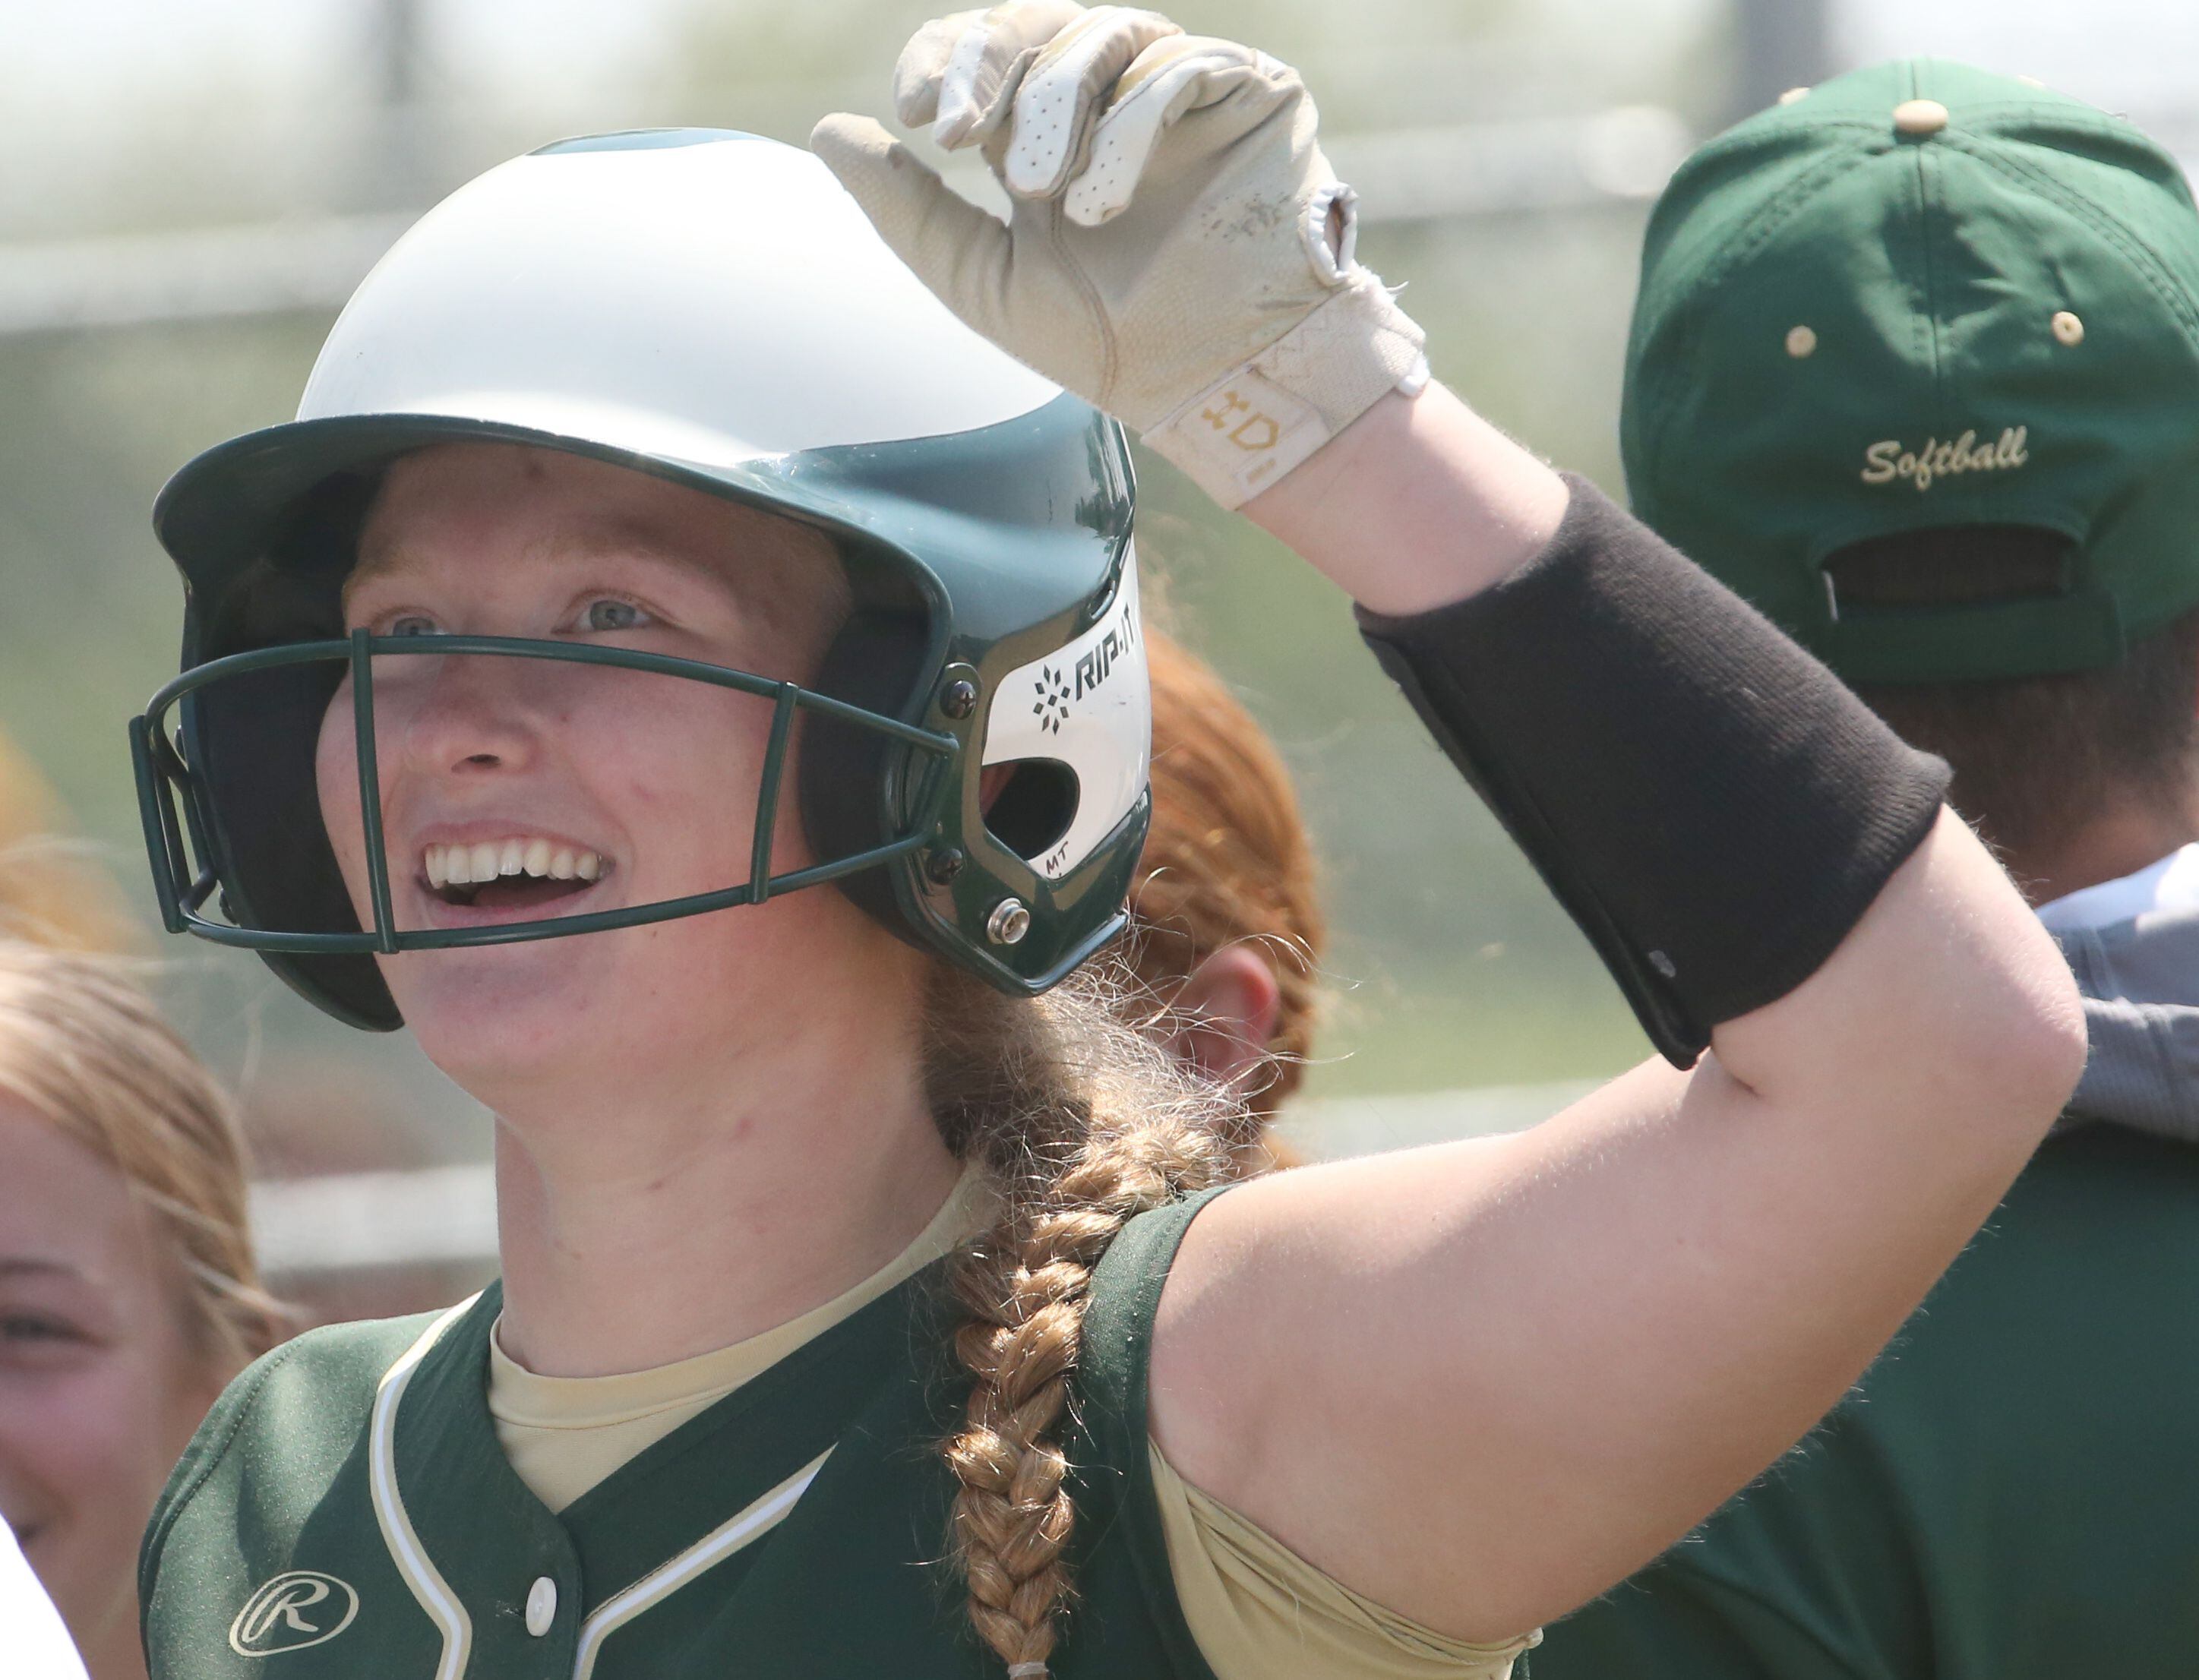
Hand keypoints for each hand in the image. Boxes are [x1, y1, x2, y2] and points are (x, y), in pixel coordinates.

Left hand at [812, 3, 1427, 508]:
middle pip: (1033, 26)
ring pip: (1100, 36)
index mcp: (1051, 134)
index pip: (983, 54)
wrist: (1218, 386)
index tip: (916, 116)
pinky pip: (1177, 66)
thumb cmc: (1114, 347)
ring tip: (1042, 193)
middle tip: (958, 134)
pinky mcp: (1251, 92)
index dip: (943, 63)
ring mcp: (1183, 89)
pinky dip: (1128, 122)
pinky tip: (1101, 199)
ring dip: (1053, 105)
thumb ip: (911, 210)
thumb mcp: (985, 280)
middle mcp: (1113, 99)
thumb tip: (828, 133)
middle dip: (985, 68)